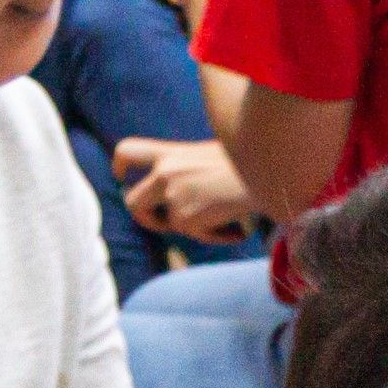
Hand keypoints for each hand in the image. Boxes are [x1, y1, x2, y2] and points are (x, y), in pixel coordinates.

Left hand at [113, 137, 256, 243]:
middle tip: (164, 222)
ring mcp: (174, 196)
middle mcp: (165, 172)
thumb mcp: (207, 156)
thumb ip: (185, 169)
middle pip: (131, 203)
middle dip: (145, 218)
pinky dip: (216, 236)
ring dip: (196, 227)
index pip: (127, 151)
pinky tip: (235, 228)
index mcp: (169, 152)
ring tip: (224, 219)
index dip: (119, 166)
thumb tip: (179, 193)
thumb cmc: (246, 162)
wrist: (267, 170)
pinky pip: (195, 236)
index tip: (122, 177)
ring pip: (172, 226)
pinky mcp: (188, 218)